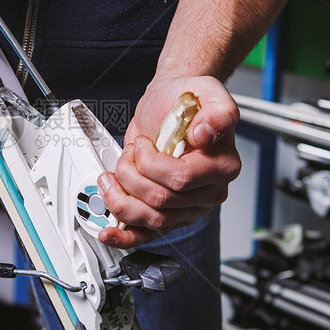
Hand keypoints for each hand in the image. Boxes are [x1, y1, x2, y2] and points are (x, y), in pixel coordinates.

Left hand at [97, 76, 240, 247]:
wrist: (173, 104)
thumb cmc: (188, 100)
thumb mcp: (208, 94)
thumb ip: (216, 114)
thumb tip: (205, 133)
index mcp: (221, 167)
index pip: (181, 179)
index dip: (151, 163)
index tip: (143, 143)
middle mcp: (207, 192)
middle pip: (160, 201)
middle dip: (132, 175)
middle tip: (128, 154)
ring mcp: (186, 207)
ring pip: (150, 220)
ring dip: (122, 197)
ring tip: (112, 176)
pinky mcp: (166, 213)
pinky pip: (146, 234)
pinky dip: (125, 235)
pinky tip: (108, 232)